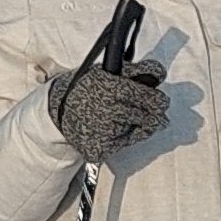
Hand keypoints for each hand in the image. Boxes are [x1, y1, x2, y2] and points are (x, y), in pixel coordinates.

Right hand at [49, 53, 169, 163]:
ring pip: (137, 130)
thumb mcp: (107, 72)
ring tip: (122, 116)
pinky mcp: (100, 149)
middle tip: (154, 109)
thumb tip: (160, 73)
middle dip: (152, 113)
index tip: (162, 101)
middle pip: (145, 116)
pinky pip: (125, 143)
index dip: (157, 99)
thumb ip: (135, 71)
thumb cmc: (86, 89)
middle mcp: (105, 110)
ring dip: (137, 124)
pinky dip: (125, 136)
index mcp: (107, 87)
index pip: (144, 96)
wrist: (59, 111)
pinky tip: (114, 128)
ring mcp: (102, 132)